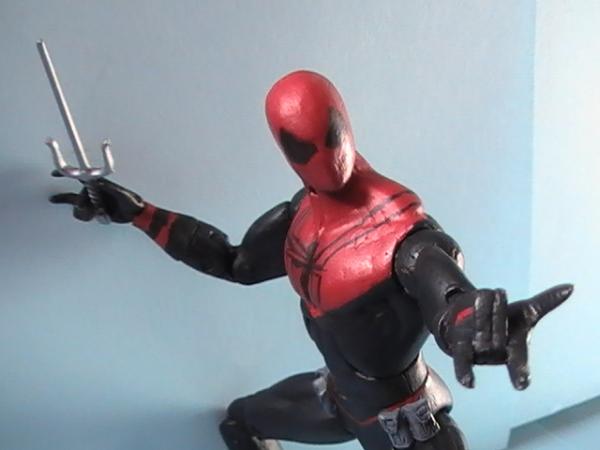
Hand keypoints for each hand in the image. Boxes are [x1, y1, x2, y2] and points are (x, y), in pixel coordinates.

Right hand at [49, 171, 144, 222]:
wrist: (136, 214)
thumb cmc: (132, 201)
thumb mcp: (122, 194)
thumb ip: (110, 189)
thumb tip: (99, 184)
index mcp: (100, 184)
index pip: (80, 176)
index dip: (66, 174)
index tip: (53, 174)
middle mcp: (94, 192)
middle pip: (75, 197)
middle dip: (70, 201)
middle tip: (63, 202)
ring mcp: (94, 202)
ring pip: (78, 208)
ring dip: (85, 213)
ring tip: (98, 214)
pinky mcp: (95, 211)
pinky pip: (83, 214)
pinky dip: (86, 216)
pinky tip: (95, 216)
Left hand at [442, 284, 572, 389]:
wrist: (470, 316)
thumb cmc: (504, 319)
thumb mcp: (525, 310)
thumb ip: (546, 301)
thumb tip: (569, 288)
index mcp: (515, 348)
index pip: (518, 360)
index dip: (519, 372)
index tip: (521, 384)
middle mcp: (496, 355)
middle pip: (498, 329)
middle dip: (497, 310)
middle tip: (499, 295)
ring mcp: (477, 353)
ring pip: (480, 327)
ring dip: (482, 308)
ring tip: (482, 296)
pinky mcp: (460, 348)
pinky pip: (462, 361)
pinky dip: (465, 372)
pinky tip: (469, 384)